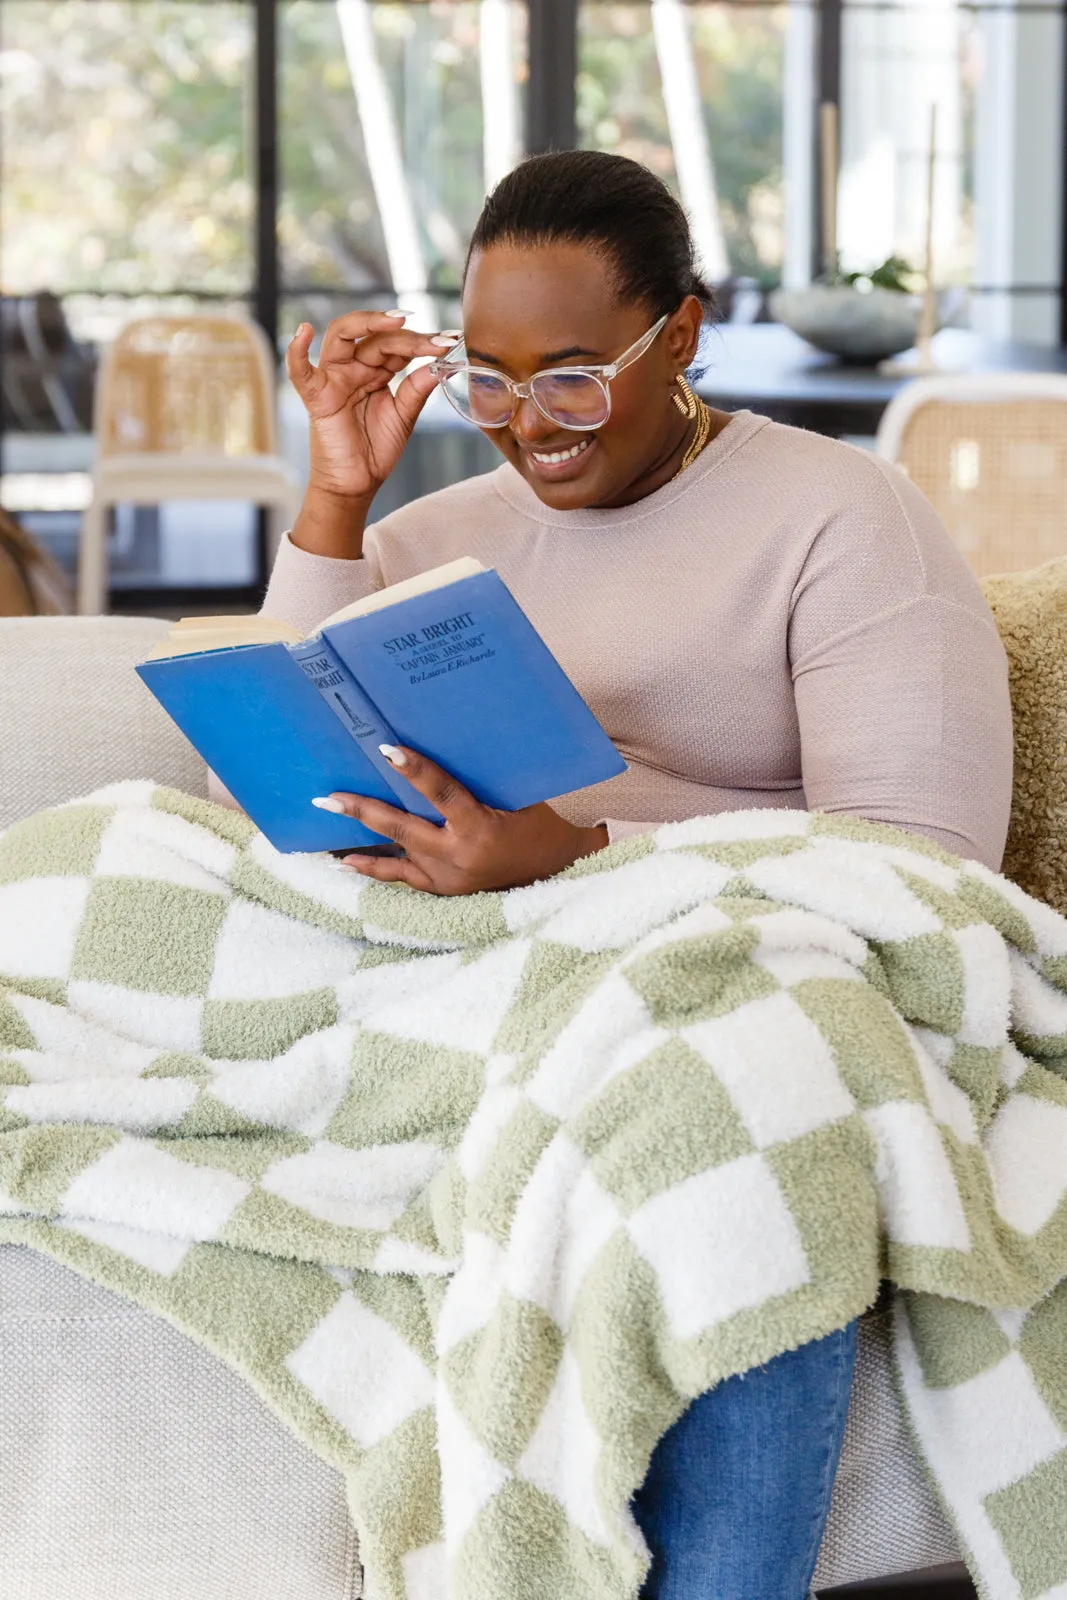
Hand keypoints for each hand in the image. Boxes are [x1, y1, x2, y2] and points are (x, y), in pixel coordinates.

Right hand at [286, 312, 454, 505]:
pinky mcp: (317, 397)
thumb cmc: (375, 450)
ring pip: (341, 336)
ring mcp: (333, 378)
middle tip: (437, 340)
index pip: (396, 345)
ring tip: (396, 320)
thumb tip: (439, 364)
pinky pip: (300, 371)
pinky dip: (296, 351)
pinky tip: (303, 331)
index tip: (450, 340)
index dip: (423, 341)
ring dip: (367, 323)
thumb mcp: (403, 416)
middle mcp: (353, 368)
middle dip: (407, 336)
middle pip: (375, 338)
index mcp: (374, 371)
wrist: (357, 484)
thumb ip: (416, 388)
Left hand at [318, 745, 608, 894]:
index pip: (443, 794)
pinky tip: (346, 860)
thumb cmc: (537, 824)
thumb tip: (439, 746)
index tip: (388, 749)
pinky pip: (402, 878)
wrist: (554, 869)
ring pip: (396, 851)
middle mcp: (459, 857)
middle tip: (331, 795)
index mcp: (481, 830)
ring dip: (360, 834)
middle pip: (402, 828)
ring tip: (328, 813)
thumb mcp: (516, 798)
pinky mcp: (443, 890)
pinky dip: (374, 868)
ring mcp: (448, 878)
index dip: (416, 771)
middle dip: (364, 809)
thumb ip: (479, 782)